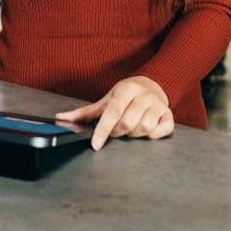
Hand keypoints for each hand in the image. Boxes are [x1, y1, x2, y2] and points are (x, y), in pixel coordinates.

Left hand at [56, 76, 173, 150]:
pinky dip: (152, 136)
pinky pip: (161, 131)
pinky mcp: (169, 115)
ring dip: (134, 134)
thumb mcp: (106, 100)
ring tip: (131, 128)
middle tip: (116, 130)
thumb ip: (84, 112)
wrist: (152, 85)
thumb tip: (60, 118)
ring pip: (144, 128)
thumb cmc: (125, 96)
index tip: (96, 145)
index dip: (103, 130)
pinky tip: (146, 130)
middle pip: (128, 123)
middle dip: (118, 132)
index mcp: (126, 89)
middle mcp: (144, 95)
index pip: (113, 112)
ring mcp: (159, 105)